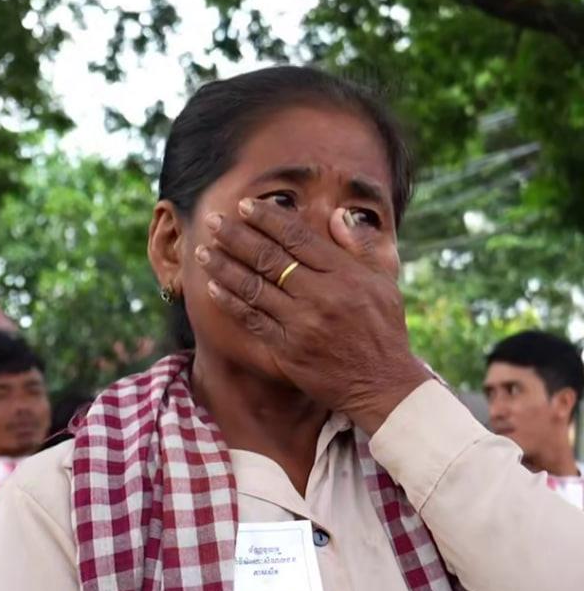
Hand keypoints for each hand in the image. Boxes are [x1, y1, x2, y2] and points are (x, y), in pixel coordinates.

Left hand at [196, 198, 428, 433]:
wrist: (381, 384)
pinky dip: (231, 302)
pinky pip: (252, 320)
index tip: (244, 206)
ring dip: (225, 267)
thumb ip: (362, 246)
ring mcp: (301, 324)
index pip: (298, 237)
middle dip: (236, 237)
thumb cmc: (384, 330)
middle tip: (213, 221)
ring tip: (204, 252)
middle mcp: (321, 296)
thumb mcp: (386, 282)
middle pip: (269, 258)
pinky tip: (214, 287)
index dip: (267, 219)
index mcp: (345, 274)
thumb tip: (337, 215)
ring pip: (254, 288)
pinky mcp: (287, 349)